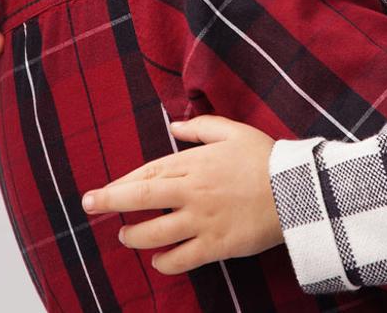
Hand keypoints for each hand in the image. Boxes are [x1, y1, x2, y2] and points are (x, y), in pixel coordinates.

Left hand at [80, 115, 282, 274]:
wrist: (298, 190)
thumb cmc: (266, 158)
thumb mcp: (233, 131)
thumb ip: (200, 127)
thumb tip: (174, 125)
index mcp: (194, 163)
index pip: (148, 172)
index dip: (121, 182)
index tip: (102, 188)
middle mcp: (192, 192)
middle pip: (140, 197)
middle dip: (109, 201)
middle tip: (88, 205)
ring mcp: (203, 220)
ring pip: (155, 231)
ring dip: (134, 236)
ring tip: (124, 236)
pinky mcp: (217, 245)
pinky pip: (182, 258)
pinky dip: (165, 261)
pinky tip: (157, 260)